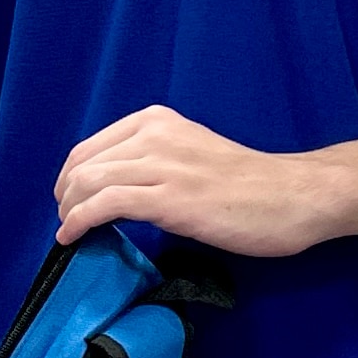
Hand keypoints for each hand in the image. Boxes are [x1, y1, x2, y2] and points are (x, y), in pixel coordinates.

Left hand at [51, 106, 345, 257]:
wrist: (293, 196)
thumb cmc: (250, 184)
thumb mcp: (192, 154)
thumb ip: (155, 161)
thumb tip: (117, 189)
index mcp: (158, 120)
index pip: (91, 145)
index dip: (71, 176)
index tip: (69, 199)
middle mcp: (155, 134)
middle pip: (83, 163)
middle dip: (65, 195)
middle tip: (65, 221)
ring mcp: (162, 165)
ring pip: (88, 182)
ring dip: (68, 211)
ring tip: (67, 231)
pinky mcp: (169, 198)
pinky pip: (104, 205)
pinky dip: (78, 222)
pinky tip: (72, 237)